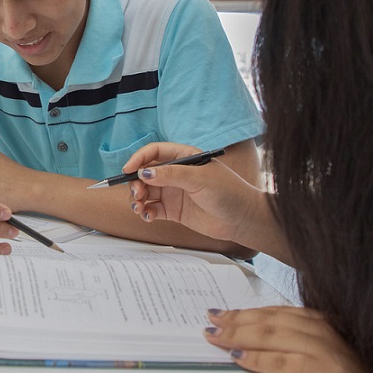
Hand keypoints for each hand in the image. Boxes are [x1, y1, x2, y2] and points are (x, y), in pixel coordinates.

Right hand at [124, 142, 266, 245]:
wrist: (243, 219)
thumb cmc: (229, 192)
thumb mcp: (200, 179)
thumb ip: (171, 175)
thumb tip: (144, 173)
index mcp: (184, 158)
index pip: (155, 152)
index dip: (139, 159)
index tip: (128, 170)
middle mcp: (177, 174)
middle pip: (146, 173)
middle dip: (136, 182)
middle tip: (137, 194)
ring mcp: (174, 192)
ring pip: (146, 192)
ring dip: (137, 198)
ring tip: (139, 207)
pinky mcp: (174, 210)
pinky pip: (153, 208)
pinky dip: (146, 212)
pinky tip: (147, 216)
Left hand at [204, 307, 372, 372]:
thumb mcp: (320, 366)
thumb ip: (294, 351)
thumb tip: (247, 346)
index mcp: (324, 326)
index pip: (276, 313)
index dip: (245, 312)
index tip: (218, 314)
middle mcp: (328, 334)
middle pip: (271, 321)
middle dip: (236, 320)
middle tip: (209, 322)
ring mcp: (332, 355)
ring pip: (276, 337)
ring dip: (241, 335)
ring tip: (216, 337)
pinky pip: (289, 364)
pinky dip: (261, 360)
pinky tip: (240, 358)